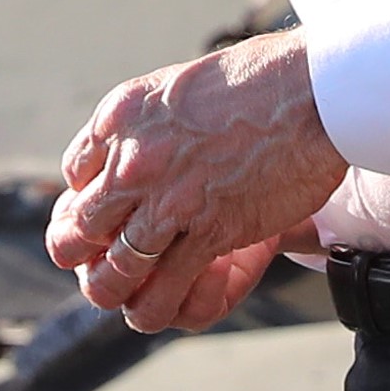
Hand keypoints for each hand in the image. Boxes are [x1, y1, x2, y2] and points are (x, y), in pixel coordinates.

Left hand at [45, 30, 349, 333]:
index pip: (75, 173)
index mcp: (123, 115)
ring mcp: (169, 200)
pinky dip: (156, 306)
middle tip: (99, 263)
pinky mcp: (209, 232)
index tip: (102, 213)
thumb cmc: (262, 78)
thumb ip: (152, 117)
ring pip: (116, 268)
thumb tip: (144, 139)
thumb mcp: (181, 83)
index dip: (84, 202)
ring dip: (114, 289)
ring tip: (122, 296)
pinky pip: (166, 286)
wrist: (314, 93)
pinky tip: (155, 312)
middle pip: (82, 227)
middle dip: (85, 253)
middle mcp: (134, 160)